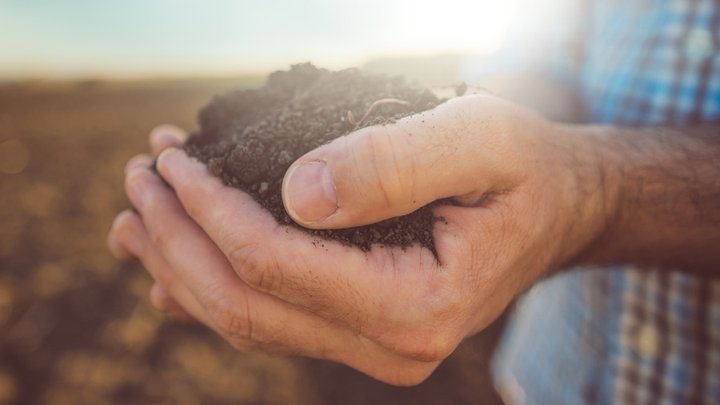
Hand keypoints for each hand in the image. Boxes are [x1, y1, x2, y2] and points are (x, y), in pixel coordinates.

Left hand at [108, 95, 608, 384]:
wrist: (553, 209)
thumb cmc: (521, 168)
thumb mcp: (477, 140)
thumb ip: (393, 163)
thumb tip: (297, 194)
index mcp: (419, 306)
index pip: (277, 265)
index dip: (210, 211)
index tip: (170, 160)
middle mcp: (392, 347)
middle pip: (247, 304)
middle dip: (178, 239)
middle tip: (136, 179)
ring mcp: (374, 349)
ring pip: (248, 321)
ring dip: (181, 267)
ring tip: (132, 220)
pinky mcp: (361, 334)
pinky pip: (270, 324)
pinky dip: (211, 290)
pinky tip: (169, 269)